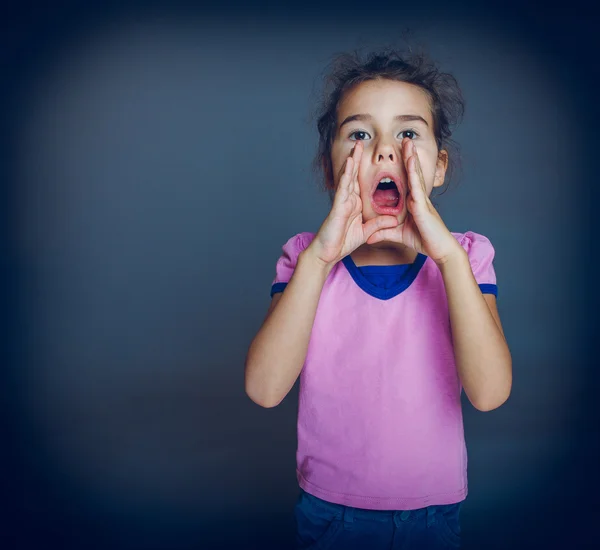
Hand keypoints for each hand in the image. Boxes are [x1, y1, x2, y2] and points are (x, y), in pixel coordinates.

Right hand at [308, 141, 398, 266]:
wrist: (327, 253)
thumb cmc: (342, 243)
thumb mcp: (366, 232)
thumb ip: (379, 224)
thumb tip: (394, 219)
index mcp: (354, 204)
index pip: (361, 183)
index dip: (365, 169)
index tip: (373, 157)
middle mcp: (347, 200)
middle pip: (353, 175)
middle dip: (357, 159)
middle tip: (361, 142)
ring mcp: (341, 202)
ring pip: (347, 177)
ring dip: (352, 161)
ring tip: (356, 146)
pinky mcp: (337, 207)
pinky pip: (343, 188)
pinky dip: (346, 174)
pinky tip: (350, 163)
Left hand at [367, 138, 462, 264]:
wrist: (440, 250)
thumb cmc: (425, 241)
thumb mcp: (399, 236)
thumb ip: (385, 234)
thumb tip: (370, 238)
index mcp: (413, 202)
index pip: (407, 181)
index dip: (404, 167)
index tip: (400, 154)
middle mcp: (418, 198)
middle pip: (412, 173)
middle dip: (409, 156)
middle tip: (405, 140)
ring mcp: (421, 200)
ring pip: (416, 175)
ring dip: (412, 158)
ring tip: (408, 143)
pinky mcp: (423, 207)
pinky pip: (416, 187)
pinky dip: (414, 174)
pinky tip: (411, 162)